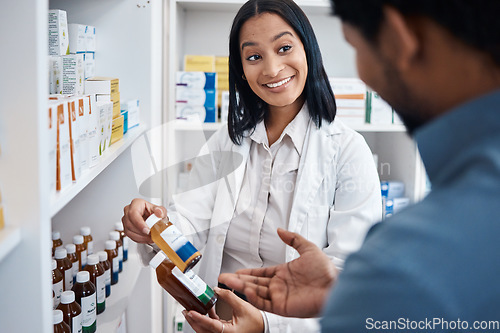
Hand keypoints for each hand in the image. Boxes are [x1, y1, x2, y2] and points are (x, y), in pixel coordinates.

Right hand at [121, 198, 166, 242]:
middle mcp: (128, 211)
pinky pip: (130, 236)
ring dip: (141, 237)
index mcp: (136, 204)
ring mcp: (126, 220)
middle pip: (130, 224)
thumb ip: (161, 211)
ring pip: (129, 231)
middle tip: (151, 235)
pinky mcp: (127, 228)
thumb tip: (159, 213)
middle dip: (141, 232)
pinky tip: (146, 239)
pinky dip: (139, 240)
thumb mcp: (160, 210)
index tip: (147, 230)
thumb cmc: (154, 212)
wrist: (153, 218)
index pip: (133, 214)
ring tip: (150, 238)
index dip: (139, 224)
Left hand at [183, 287, 263, 332]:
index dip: (198, 318)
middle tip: (186, 311)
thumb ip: (228, 297)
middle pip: (203, 330)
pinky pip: (211, 328)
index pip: (210, 325)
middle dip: (193, 320)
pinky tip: (207, 310)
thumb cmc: (256, 321)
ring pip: (205, 330)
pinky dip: (206, 320)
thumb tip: (216, 290)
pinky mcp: (223, 332)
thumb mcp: (242, 306)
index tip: (190, 312)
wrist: (263, 326)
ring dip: (198, 321)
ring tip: (192, 311)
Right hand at [218, 228, 337, 317]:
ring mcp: (280, 297)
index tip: (236, 271)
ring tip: (228, 282)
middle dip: (238, 281)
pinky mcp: (283, 307)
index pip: (261, 273)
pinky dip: (254, 298)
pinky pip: (264, 303)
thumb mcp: (308, 248)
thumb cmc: (326, 270)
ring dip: (242, 288)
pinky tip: (245, 291)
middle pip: (254, 283)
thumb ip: (293, 239)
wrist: (336, 286)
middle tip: (224, 278)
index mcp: (284, 273)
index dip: (248, 273)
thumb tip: (280, 230)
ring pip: (256, 292)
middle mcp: (280, 286)